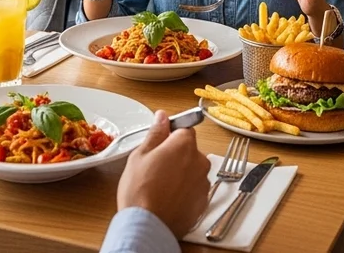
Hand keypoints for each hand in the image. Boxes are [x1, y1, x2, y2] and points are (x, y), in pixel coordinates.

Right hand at [117, 110, 210, 237]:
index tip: (160, 144)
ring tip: (160, 187)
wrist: (147, 226)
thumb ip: (155, 134)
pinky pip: (194, 189)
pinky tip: (169, 198)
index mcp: (184, 145)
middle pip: (190, 151)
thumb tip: (162, 117)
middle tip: (155, 168)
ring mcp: (203, 182)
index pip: (184, 129)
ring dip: (181, 174)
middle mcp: (200, 161)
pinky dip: (185, 192)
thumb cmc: (139, 190)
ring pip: (193, 170)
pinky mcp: (203, 201)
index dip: (171, 136)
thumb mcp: (139, 156)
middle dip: (176, 156)